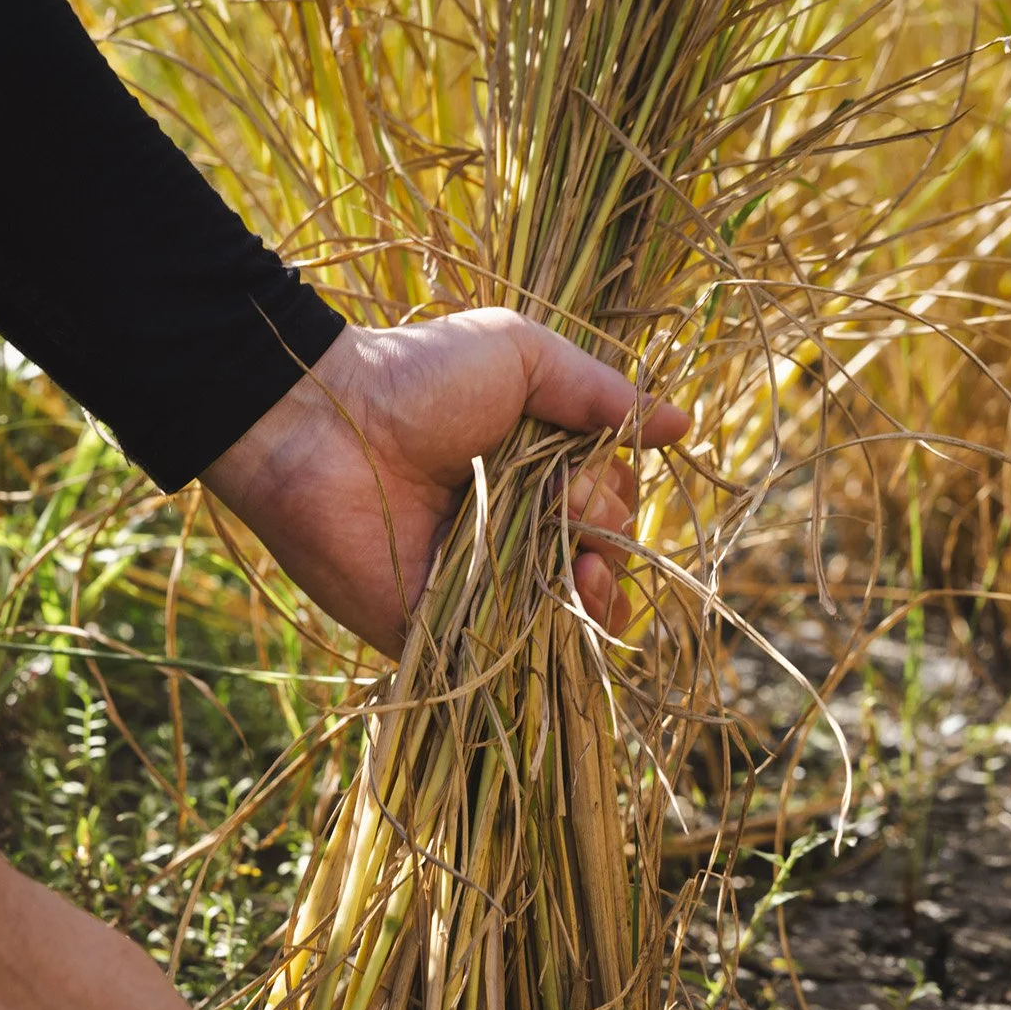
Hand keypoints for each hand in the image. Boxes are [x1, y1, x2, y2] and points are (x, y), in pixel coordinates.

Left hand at [200, 311, 691, 656]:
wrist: (326, 425)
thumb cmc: (416, 377)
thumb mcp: (521, 357)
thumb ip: (600, 393)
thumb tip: (684, 424)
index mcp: (534, 470)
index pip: (608, 503)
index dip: (616, 496)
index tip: (592, 473)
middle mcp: (515, 530)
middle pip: (601, 560)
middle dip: (609, 539)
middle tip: (575, 509)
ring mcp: (484, 584)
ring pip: (572, 614)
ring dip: (600, 594)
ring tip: (587, 568)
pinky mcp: (448, 631)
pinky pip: (517, 653)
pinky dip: (556, 635)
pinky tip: (569, 599)